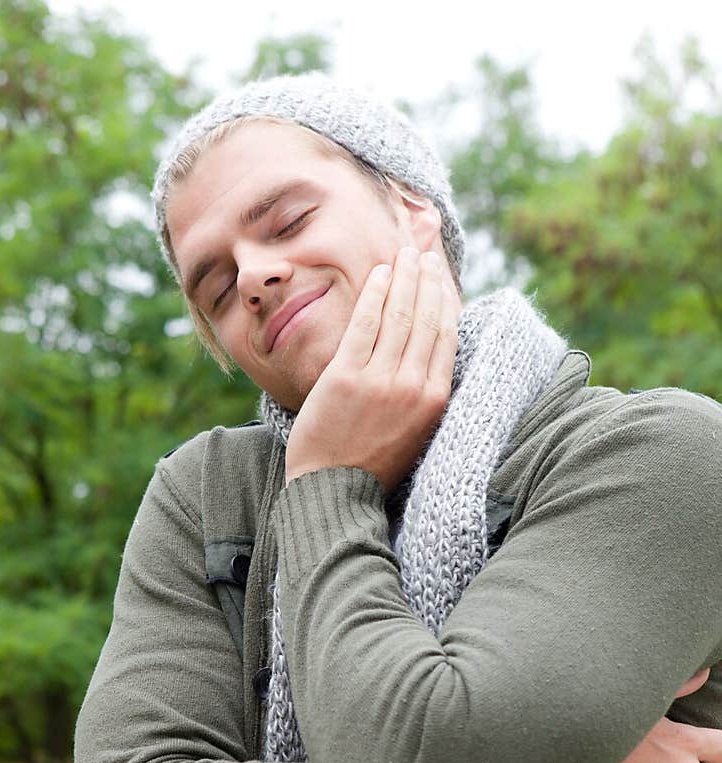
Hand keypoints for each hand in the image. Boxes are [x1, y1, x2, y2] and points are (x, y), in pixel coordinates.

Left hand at [284, 245, 460, 489]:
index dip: (445, 300)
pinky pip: (365, 324)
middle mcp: (412, 387)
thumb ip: (424, 395)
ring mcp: (379, 381)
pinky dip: (375, 294)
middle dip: (426, 279)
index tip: (441, 277)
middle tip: (423, 253)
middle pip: (425, 319)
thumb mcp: (414, 433)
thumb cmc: (371, 465)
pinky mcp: (346, 377)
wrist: (333, 492)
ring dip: (403, 277)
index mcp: (435, 401)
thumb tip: (429, 357)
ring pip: (398, 315)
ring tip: (404, 254)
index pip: (446, 337)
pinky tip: (379, 273)